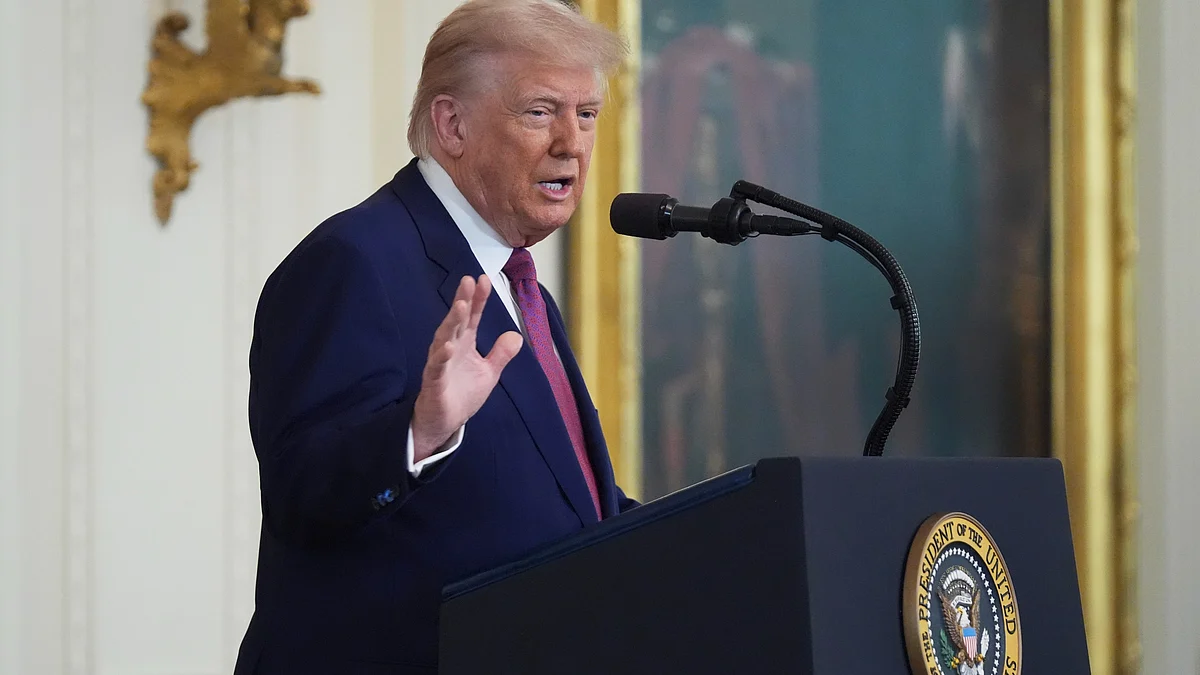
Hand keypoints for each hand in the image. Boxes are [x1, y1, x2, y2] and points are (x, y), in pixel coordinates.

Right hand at [411, 275, 521, 461]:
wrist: (444, 422)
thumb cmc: (462, 394)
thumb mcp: (489, 372)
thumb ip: (501, 353)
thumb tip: (517, 336)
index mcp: (465, 343)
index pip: (473, 317)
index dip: (478, 299)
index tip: (484, 279)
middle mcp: (451, 348)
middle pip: (457, 320)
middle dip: (463, 300)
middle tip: (468, 281)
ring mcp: (440, 363)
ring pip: (444, 338)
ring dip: (452, 321)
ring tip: (460, 305)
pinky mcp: (434, 382)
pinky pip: (436, 367)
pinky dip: (441, 356)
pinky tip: (448, 346)